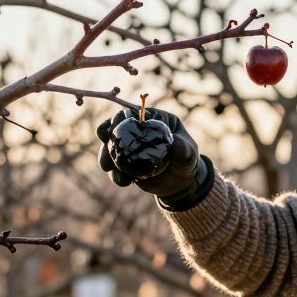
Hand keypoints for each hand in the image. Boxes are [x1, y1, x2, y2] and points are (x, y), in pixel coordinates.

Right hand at [96, 107, 210, 208]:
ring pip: (112, 147)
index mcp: (154, 119)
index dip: (119, 119)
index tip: (110, 129)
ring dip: (107, 158)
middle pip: (118, 128)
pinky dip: (114, 172)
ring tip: (113, 173)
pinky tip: (122, 182)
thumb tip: (178, 142)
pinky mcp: (126, 160)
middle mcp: (140, 129)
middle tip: (106, 150)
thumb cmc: (187, 163)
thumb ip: (184, 149)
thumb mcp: (189, 155)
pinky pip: (115, 164)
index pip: (134, 113)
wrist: (181, 183)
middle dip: (108, 139)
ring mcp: (131, 144)